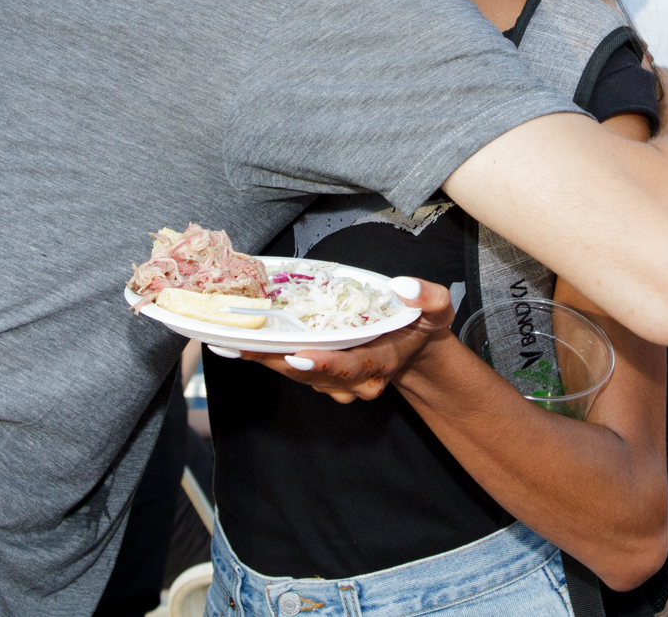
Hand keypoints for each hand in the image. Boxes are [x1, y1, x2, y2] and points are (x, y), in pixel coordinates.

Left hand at [211, 279, 454, 403]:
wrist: (413, 350)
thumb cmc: (420, 325)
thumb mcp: (437, 309)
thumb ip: (428, 298)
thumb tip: (404, 286)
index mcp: (381, 363)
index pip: (351, 367)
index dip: (324, 363)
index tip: (296, 354)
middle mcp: (356, 380)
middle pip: (313, 375)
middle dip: (277, 361)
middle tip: (242, 345)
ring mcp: (336, 383)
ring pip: (297, 375)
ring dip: (264, 360)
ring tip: (230, 341)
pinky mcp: (320, 376)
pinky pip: (291, 368)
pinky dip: (266, 356)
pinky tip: (237, 342)